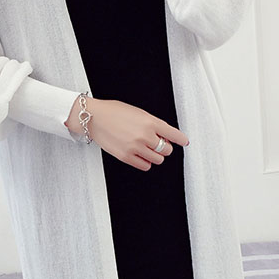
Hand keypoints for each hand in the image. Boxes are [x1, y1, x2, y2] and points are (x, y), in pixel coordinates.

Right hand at [66, 96, 189, 170]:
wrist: (94, 118)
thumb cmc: (114, 112)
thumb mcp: (139, 112)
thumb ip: (153, 124)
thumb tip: (165, 135)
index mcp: (150, 122)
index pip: (174, 134)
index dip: (181, 139)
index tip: (184, 142)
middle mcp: (145, 136)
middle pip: (167, 150)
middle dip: (164, 147)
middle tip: (158, 143)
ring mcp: (135, 148)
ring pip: (158, 160)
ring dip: (155, 156)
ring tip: (148, 149)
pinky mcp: (126, 157)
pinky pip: (145, 166)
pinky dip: (146, 162)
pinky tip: (140, 155)